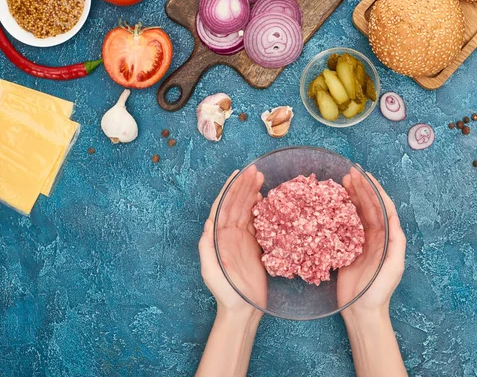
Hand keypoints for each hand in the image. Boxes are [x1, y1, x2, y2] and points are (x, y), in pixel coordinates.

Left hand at [198, 166, 266, 319]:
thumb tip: (208, 223)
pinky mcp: (254, 245)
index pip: (223, 206)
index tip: (238, 174)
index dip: (230, 189)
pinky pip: (257, 221)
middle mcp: (228, 234)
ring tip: (261, 177)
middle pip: (236, 203)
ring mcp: (241, 238)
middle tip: (256, 170)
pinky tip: (265, 197)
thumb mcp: (210, 271)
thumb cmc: (225, 293)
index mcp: (217, 237)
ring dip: (252, 193)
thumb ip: (207, 248)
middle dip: (244, 186)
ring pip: (246, 209)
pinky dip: (260, 208)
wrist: (242, 309)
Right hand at [338, 167, 406, 318]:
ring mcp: (359, 241)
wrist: (362, 311)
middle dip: (360, 188)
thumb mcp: (394, 267)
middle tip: (349, 173)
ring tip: (341, 182)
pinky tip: (332, 203)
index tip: (365, 175)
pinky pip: (343, 225)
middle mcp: (375, 236)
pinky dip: (339, 212)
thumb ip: (396, 243)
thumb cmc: (379, 291)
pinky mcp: (345, 248)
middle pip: (368, 206)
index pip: (382, 207)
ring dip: (351, 196)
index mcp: (387, 237)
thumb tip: (394, 219)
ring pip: (356, 213)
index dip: (375, 190)